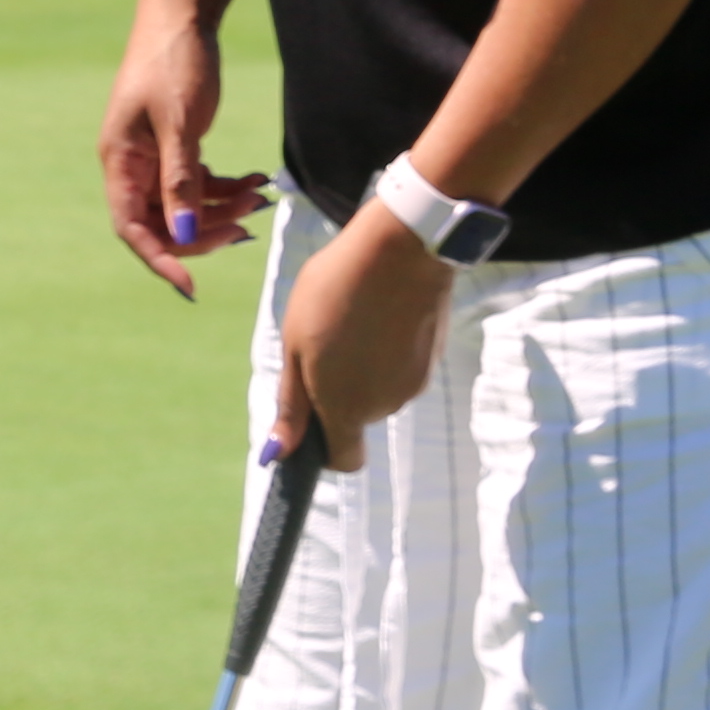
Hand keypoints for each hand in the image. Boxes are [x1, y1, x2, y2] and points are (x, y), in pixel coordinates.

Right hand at [98, 7, 272, 298]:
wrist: (181, 12)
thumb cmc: (174, 61)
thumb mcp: (181, 123)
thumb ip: (181, 180)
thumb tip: (179, 232)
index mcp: (119, 160)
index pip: (131, 227)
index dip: (158, 258)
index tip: (189, 284)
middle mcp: (130, 164)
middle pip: (160, 220)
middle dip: (202, 230)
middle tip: (246, 226)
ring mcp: (150, 155)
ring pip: (182, 203)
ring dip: (220, 208)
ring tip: (260, 197)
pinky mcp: (172, 144)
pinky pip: (194, 182)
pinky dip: (223, 187)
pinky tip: (253, 180)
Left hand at [267, 209, 449, 466]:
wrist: (401, 250)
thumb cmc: (335, 293)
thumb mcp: (296, 346)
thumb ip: (292, 404)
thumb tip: (277, 454)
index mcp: (345, 408)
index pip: (344, 459)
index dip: (324, 450)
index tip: (309, 423)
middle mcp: (384, 406)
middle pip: (356, 417)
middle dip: (337, 391)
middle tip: (323, 340)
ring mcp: (413, 383)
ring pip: (378, 389)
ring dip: (361, 366)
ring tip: (352, 318)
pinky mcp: (432, 359)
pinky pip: (400, 367)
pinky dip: (387, 350)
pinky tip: (378, 313)